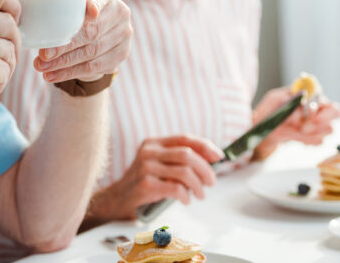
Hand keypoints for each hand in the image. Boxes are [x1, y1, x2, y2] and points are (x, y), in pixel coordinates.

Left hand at [33, 0, 131, 82]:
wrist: (99, 30)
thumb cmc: (78, 13)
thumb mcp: (72, 3)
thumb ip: (61, 6)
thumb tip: (36, 20)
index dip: (95, 4)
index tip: (90, 12)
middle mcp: (120, 13)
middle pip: (92, 32)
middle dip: (65, 46)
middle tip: (43, 54)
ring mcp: (124, 35)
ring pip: (91, 53)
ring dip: (63, 63)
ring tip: (42, 67)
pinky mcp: (121, 55)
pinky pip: (93, 67)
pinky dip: (69, 73)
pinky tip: (52, 75)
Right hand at [88, 135, 222, 220]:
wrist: (120, 197)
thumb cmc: (146, 181)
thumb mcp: (160, 164)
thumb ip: (179, 159)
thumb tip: (212, 158)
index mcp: (154, 143)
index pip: (185, 138)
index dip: (205, 146)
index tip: (219, 156)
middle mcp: (149, 151)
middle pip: (187, 155)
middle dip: (205, 169)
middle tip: (212, 182)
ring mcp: (146, 167)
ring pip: (184, 172)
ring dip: (198, 186)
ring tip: (200, 194)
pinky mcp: (146, 184)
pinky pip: (175, 188)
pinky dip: (185, 196)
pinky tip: (185, 200)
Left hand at [252, 87, 339, 159]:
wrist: (265, 128)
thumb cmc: (270, 109)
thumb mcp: (274, 99)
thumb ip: (289, 98)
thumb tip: (302, 102)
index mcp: (309, 95)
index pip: (323, 96)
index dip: (319, 103)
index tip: (310, 109)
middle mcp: (318, 108)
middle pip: (336, 111)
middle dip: (323, 119)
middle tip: (305, 126)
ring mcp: (318, 123)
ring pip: (329, 129)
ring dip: (312, 132)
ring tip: (297, 131)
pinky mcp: (315, 136)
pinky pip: (319, 141)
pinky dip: (307, 140)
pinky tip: (296, 136)